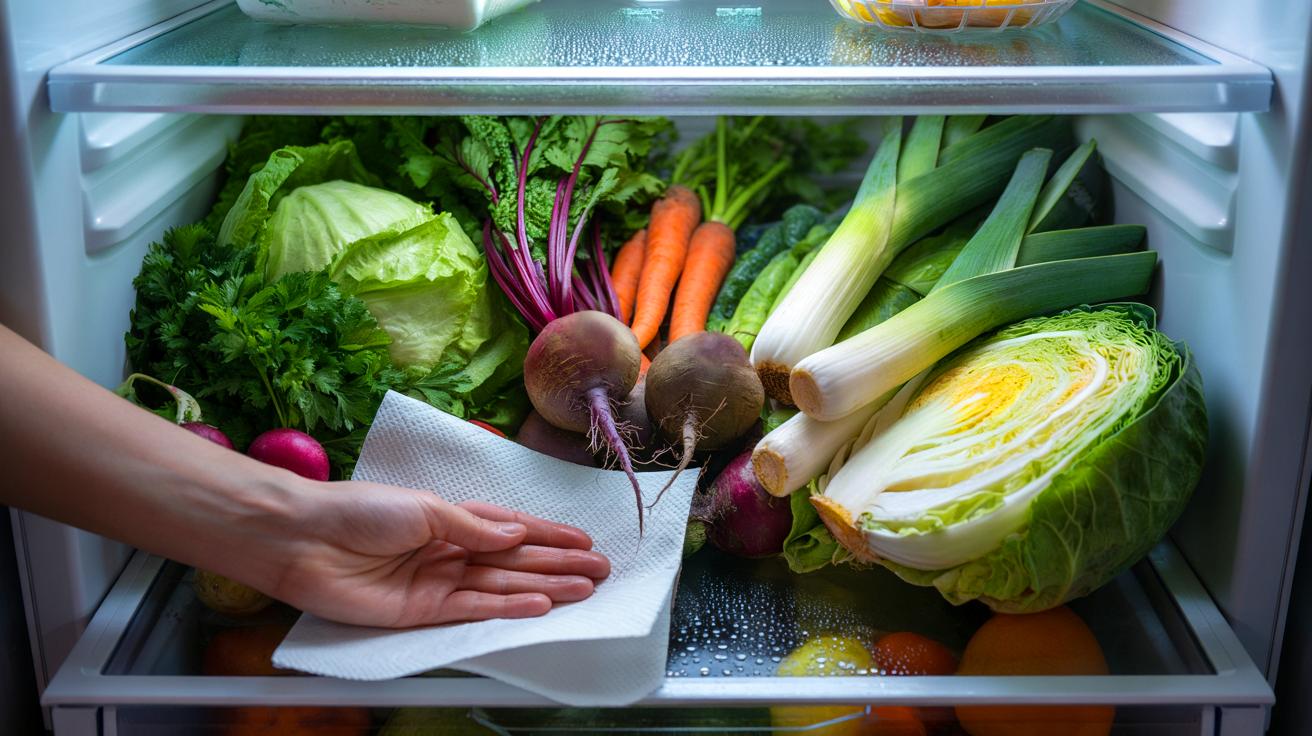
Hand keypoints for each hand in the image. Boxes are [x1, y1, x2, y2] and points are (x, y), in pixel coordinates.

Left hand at [261, 480, 610, 627]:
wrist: (305, 541)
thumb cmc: (360, 511)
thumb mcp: (425, 507)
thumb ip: (472, 528)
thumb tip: (516, 537)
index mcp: (450, 519)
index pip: (511, 529)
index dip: (548, 535)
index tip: (583, 540)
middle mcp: (450, 550)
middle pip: (515, 560)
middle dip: (558, 563)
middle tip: (600, 569)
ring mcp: (439, 582)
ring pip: (504, 585)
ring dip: (545, 586)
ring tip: (585, 587)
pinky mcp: (423, 612)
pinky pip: (474, 609)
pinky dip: (508, 607)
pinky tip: (541, 605)